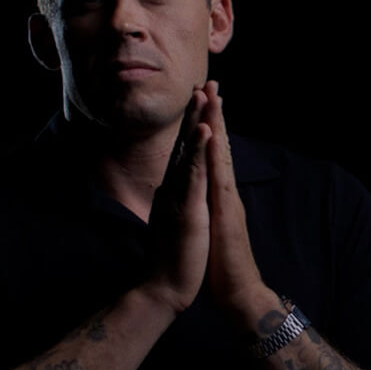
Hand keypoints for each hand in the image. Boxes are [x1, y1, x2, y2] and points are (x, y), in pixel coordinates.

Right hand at [143, 104, 212, 315]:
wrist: (166, 287)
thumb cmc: (173, 259)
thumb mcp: (174, 224)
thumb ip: (171, 204)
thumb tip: (167, 191)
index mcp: (176, 191)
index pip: (185, 152)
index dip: (192, 126)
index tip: (200, 101)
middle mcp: (175, 188)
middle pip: (185, 143)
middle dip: (196, 112)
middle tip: (203, 82)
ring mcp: (179, 195)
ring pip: (189, 151)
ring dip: (197, 121)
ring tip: (204, 94)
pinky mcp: (187, 208)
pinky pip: (194, 174)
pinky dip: (198, 150)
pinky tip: (204, 130)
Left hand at [198, 81, 274, 320]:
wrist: (237, 292)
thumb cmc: (221, 265)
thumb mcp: (209, 230)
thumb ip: (205, 210)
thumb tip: (197, 198)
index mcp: (218, 195)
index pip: (212, 155)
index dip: (208, 128)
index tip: (202, 103)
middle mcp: (225, 192)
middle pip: (220, 147)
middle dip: (215, 115)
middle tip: (211, 84)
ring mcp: (228, 201)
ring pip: (222, 156)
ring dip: (218, 126)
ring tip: (214, 99)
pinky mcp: (227, 213)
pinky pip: (219, 178)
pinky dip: (216, 156)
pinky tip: (212, 137)